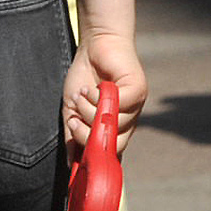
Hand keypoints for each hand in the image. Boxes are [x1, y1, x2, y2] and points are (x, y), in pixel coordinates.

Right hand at [63, 30, 145, 151]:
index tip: (78, 152)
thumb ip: (72, 134)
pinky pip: (118, 105)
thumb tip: (71, 165)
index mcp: (114, 129)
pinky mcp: (138, 91)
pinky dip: (99, 98)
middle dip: (88, 136)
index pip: (110, 155)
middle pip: (114, 145)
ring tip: (82, 95)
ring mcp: (136, 107)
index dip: (96, 159)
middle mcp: (128, 121)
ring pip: (113, 123)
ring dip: (90, 110)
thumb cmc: (85, 77)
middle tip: (74, 120)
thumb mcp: (73, 110)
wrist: (94, 45)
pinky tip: (93, 88)